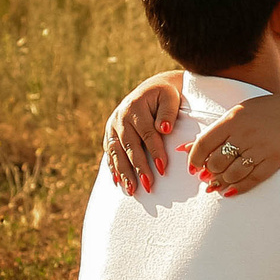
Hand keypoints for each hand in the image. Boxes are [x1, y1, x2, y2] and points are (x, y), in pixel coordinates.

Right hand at [103, 71, 181, 194]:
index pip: (146, 133)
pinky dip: (113, 168)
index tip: (163, 169)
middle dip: (138, 167)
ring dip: (123, 172)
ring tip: (131, 190)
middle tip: (147, 185)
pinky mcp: (109, 133)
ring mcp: (112, 126)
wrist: (150, 89)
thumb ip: (167, 112)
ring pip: (116, 152)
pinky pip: (110, 153)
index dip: (154, 151)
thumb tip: (163, 129)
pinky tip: (118, 183)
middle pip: (129, 146)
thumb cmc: (165, 95)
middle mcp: (120, 118)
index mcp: (135, 108)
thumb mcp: (170, 98)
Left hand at [183, 91, 279, 195]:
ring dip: (220, 182)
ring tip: (216, 184)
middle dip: (208, 172)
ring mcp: (261, 148)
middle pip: (217, 162)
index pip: (204, 144)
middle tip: (206, 176)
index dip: (194, 159)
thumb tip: (183, 149)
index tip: (192, 167)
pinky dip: (238, 188)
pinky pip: (252, 180)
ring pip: (232, 174)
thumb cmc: (264, 112)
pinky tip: (230, 191)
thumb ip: (213, 131)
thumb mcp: (237, 113)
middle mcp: (246, 134)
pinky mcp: (274, 160)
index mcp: (234, 119)